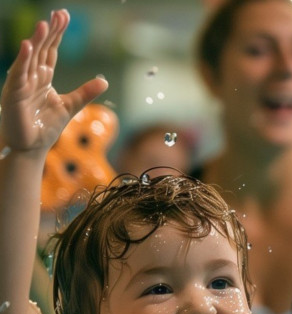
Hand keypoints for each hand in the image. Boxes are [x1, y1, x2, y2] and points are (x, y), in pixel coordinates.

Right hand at [0, 9, 107, 155]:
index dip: (57, 34)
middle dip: (49, 32)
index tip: (63, 17)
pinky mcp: (14, 94)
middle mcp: (30, 77)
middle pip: (40, 49)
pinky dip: (22, 60)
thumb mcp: (71, 106)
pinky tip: (28, 45)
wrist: (31, 147)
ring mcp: (21, 84)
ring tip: (44, 24)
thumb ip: (85, 93)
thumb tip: (104, 82)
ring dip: (36, 40)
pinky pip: (18, 74)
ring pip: (29, 58)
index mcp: (42, 77)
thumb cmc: (45, 126)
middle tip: (58, 15)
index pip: (50, 50)